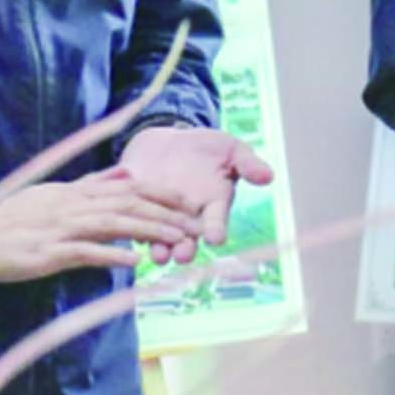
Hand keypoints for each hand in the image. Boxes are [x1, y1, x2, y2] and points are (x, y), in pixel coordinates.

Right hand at [0, 167, 200, 282]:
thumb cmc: (11, 217)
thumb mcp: (54, 193)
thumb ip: (91, 184)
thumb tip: (125, 173)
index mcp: (76, 193)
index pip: (128, 188)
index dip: (162, 194)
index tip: (190, 202)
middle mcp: (73, 206)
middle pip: (128, 205)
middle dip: (167, 213)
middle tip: (197, 225)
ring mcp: (60, 229)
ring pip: (113, 225)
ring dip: (149, 231)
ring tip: (177, 239)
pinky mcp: (47, 253)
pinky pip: (82, 252)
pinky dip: (108, 255)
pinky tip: (132, 261)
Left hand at [120, 126, 276, 263]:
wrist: (171, 139)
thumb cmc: (208, 147)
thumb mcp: (232, 149)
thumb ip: (248, 163)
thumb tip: (268, 176)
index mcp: (211, 203)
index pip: (216, 220)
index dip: (216, 229)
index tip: (217, 238)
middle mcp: (185, 213)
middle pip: (185, 236)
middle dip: (184, 247)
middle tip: (183, 256)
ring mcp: (157, 209)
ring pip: (156, 232)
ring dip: (156, 244)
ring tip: (157, 254)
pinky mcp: (131, 198)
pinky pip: (127, 209)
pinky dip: (126, 217)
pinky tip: (126, 223)